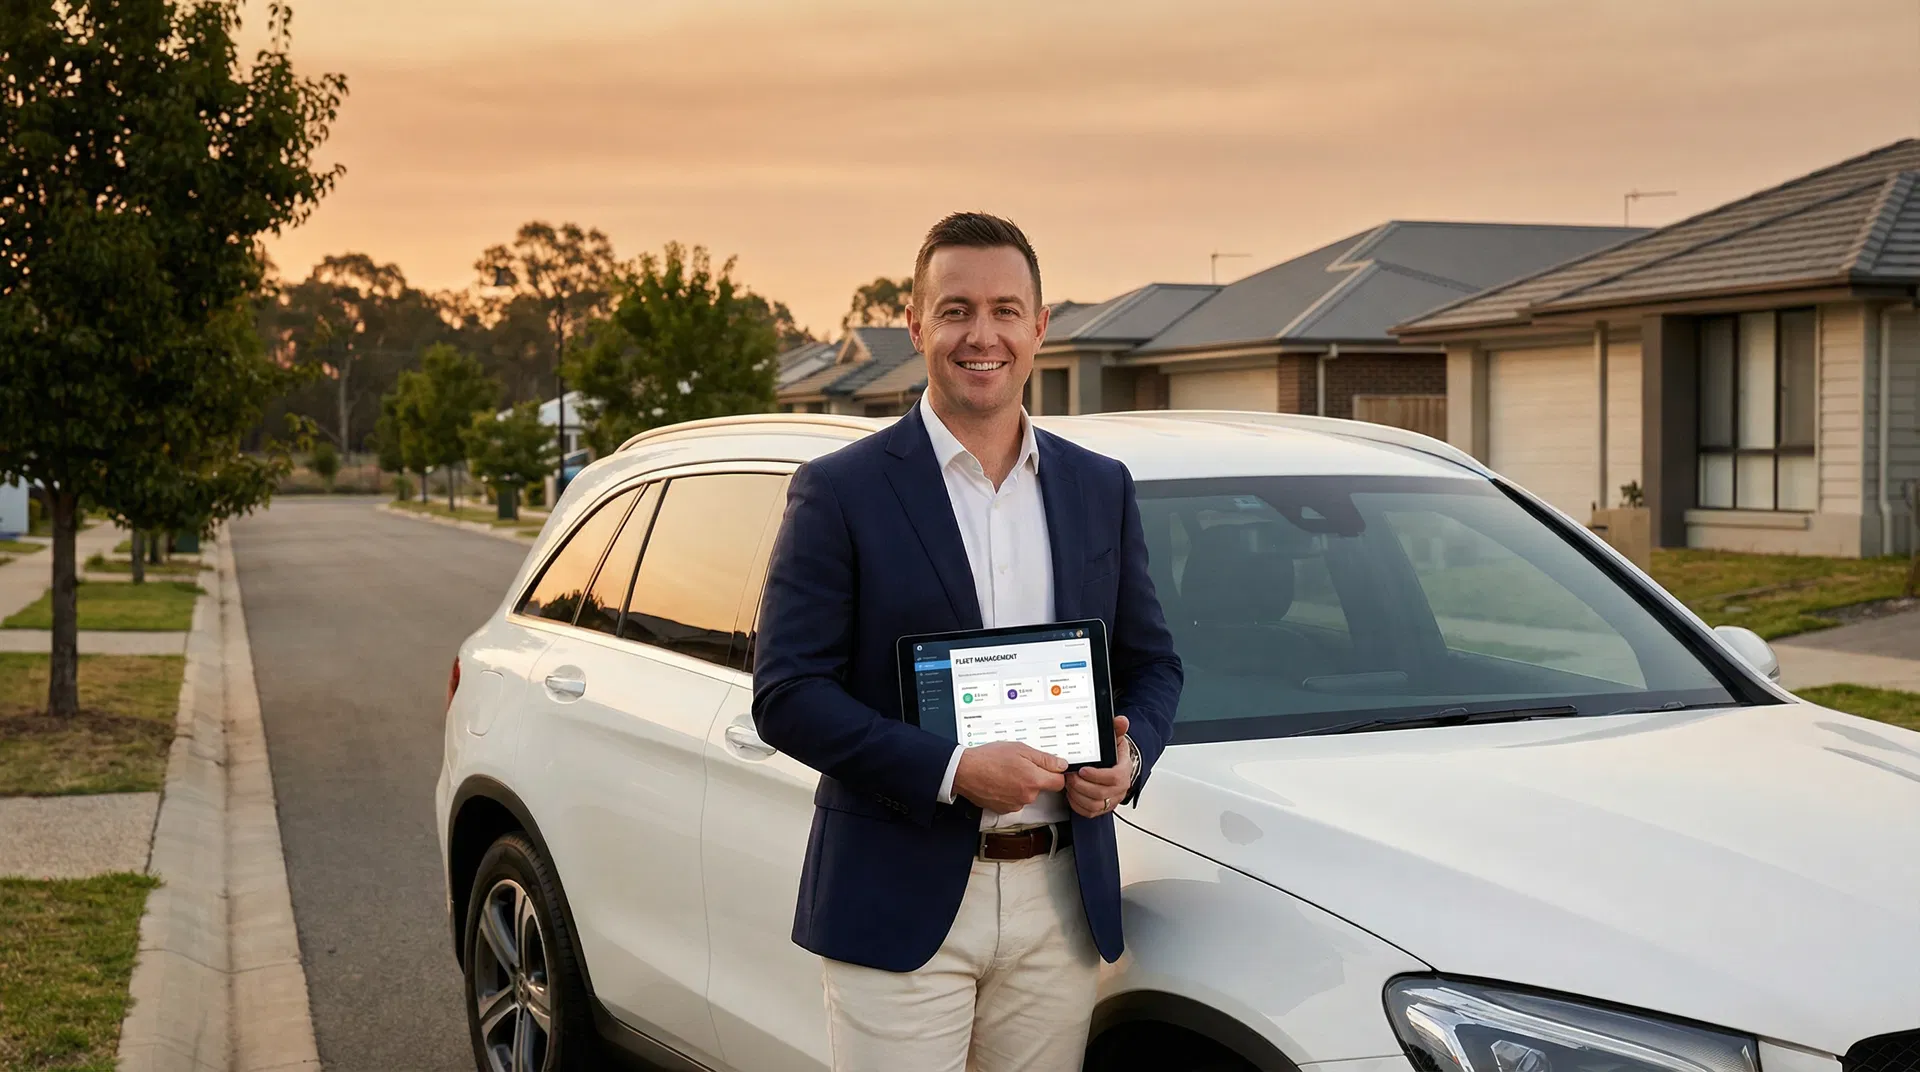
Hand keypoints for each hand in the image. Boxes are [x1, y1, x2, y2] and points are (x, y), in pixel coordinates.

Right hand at [953, 742, 1067, 813]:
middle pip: (1041, 788)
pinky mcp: (1004, 809)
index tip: (1049, 768)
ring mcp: (1015, 804)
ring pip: (1027, 794)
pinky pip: (1014, 800)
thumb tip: (1061, 764)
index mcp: (1034, 780)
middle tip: (1019, 765)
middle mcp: (1027, 796)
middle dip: (1034, 777)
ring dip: (1021, 785)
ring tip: (1006, 772)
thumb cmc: (988, 759)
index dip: (1055, 773)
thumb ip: (1044, 759)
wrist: (965, 771)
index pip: (1059, 782)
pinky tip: (1000, 781)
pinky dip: (1010, 793)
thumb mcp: (1020, 749)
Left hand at [1066, 715, 1132, 818]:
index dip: (1097, 776)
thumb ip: (1117, 730)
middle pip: (1100, 793)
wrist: (1118, 768)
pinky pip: (1089, 812)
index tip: (1083, 770)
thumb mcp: (1116, 740)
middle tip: (1069, 776)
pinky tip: (1071, 794)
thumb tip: (1121, 721)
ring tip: (1069, 783)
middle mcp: (1119, 789)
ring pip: (1093, 805)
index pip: (1114, 778)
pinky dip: (1077, 804)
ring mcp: (1111, 800)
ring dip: (1077, 795)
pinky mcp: (1102, 808)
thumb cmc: (1115, 756)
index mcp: (1124, 772)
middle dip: (1081, 785)